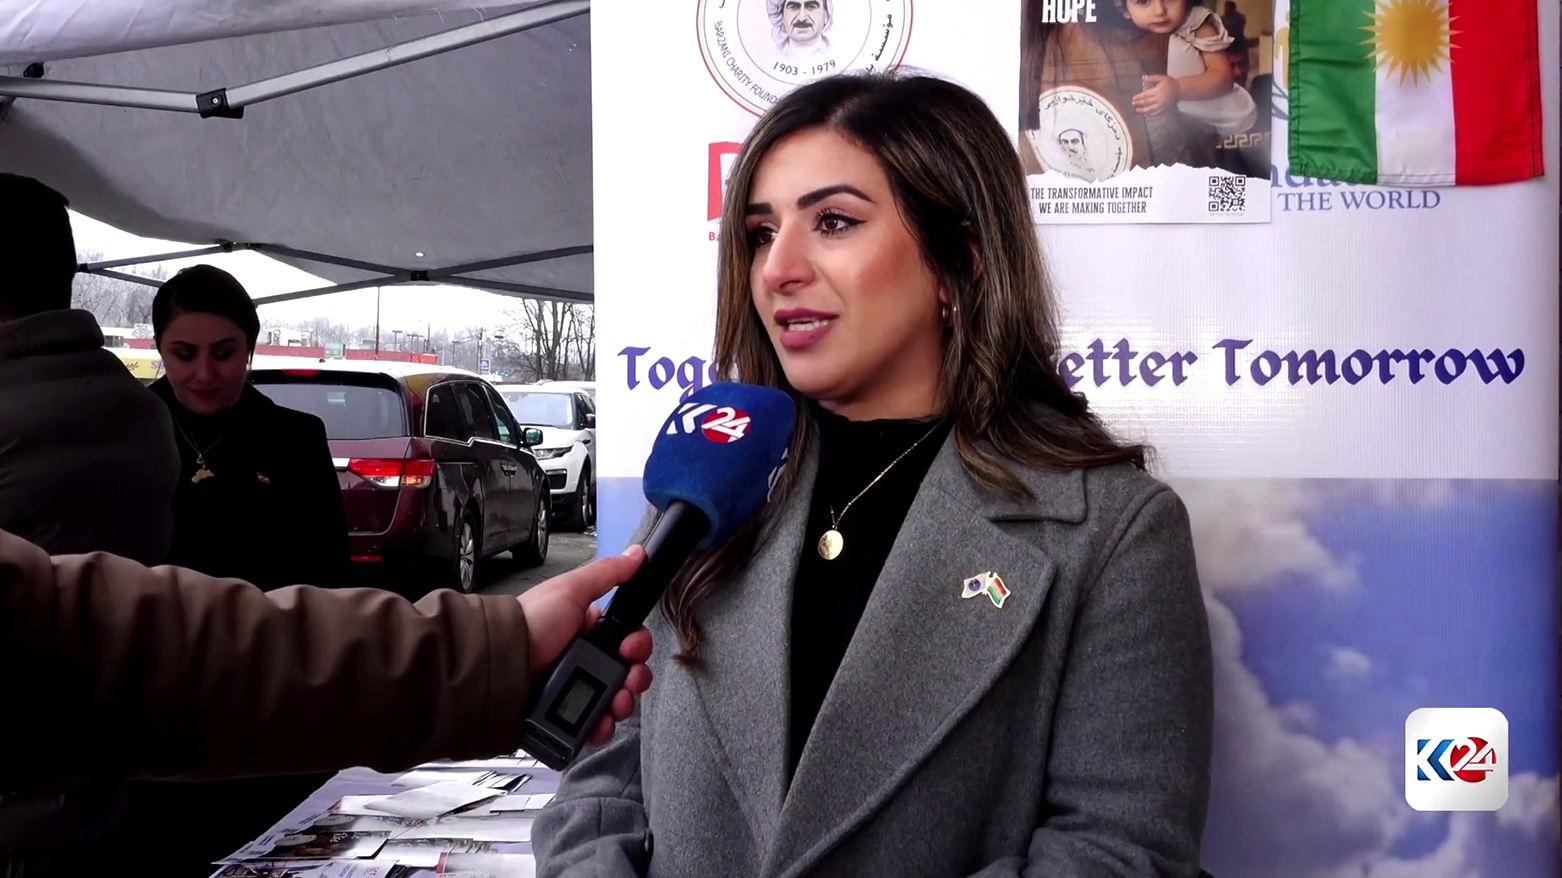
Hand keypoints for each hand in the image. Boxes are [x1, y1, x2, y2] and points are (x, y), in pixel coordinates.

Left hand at [517, 546, 653, 745]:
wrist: (499, 662)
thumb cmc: (531, 622)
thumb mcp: (570, 590)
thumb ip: (607, 574)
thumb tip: (637, 553)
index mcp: (587, 632)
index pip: (626, 642)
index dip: (637, 646)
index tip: (632, 649)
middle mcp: (582, 662)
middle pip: (625, 674)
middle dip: (636, 679)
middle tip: (630, 680)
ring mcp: (573, 691)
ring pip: (613, 702)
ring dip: (623, 704)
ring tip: (617, 704)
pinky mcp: (563, 717)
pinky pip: (592, 726)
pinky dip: (601, 728)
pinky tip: (602, 722)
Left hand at [1131, 75, 1179, 115]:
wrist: (1180, 90)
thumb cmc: (1170, 83)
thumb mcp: (1162, 78)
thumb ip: (1153, 78)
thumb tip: (1144, 77)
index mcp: (1157, 91)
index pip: (1145, 95)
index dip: (1139, 97)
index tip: (1133, 98)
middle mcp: (1159, 99)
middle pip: (1147, 102)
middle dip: (1139, 103)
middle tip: (1133, 104)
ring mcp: (1162, 105)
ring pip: (1151, 109)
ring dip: (1143, 110)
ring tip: (1137, 110)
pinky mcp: (1165, 109)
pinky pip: (1156, 113)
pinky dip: (1151, 114)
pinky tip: (1147, 114)